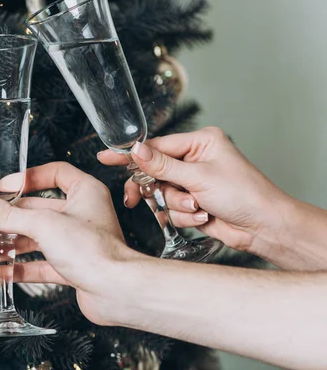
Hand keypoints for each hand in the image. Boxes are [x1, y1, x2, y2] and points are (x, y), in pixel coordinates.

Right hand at [0, 162, 144, 325]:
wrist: (116, 291)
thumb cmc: (96, 251)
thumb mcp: (43, 225)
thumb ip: (9, 215)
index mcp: (84, 192)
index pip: (53, 174)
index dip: (26, 178)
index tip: (4, 187)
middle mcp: (82, 215)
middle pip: (35, 210)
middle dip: (3, 219)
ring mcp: (76, 242)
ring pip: (34, 239)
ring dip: (6, 246)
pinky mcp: (73, 266)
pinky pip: (41, 264)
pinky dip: (21, 267)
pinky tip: (3, 271)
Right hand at [97, 127, 291, 253]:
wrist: (265, 228)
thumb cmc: (244, 195)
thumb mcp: (199, 177)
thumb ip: (162, 165)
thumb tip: (136, 150)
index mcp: (201, 143)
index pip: (156, 146)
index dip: (131, 154)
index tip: (106, 156)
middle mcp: (195, 160)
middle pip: (154, 171)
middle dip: (153, 188)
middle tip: (136, 198)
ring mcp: (194, 182)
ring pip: (162, 193)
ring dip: (176, 204)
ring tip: (198, 208)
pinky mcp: (193, 203)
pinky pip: (172, 208)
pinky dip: (184, 215)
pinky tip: (203, 218)